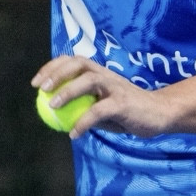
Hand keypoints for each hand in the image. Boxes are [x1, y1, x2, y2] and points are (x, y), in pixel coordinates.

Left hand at [31, 55, 174, 139]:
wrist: (159, 114)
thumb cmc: (127, 110)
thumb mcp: (103, 105)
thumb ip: (84, 106)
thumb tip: (55, 114)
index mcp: (99, 72)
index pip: (72, 61)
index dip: (52, 67)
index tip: (36, 83)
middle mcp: (106, 74)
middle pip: (79, 63)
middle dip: (57, 72)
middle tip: (41, 89)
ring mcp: (116, 87)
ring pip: (88, 80)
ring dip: (68, 91)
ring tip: (53, 106)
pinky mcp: (123, 103)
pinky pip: (99, 111)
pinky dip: (84, 122)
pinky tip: (74, 134)